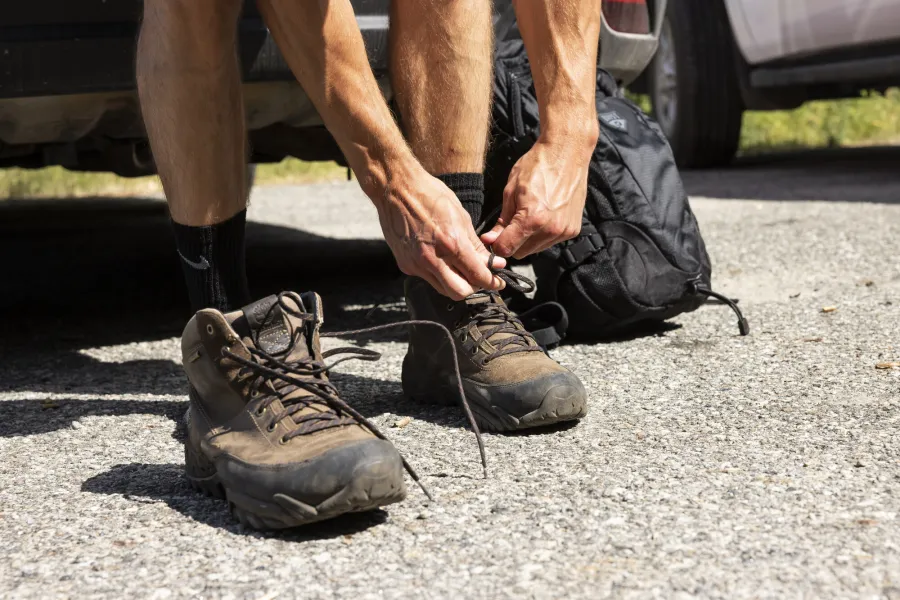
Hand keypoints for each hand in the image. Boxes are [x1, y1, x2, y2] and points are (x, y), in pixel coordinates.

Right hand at [375, 167, 505, 299]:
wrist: (395, 188)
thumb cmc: (429, 195)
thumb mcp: (461, 216)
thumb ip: (476, 246)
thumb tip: (493, 263)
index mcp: (451, 243)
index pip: (477, 276)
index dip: (492, 282)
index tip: (497, 282)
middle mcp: (433, 258)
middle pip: (460, 293)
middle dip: (473, 288)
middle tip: (478, 278)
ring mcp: (417, 264)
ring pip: (443, 289)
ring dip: (455, 284)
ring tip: (460, 268)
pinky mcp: (405, 265)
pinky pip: (427, 278)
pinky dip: (438, 274)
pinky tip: (439, 258)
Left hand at [481, 138, 592, 258]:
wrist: (566, 152)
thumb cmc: (537, 165)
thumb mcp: (510, 190)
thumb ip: (501, 220)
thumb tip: (490, 240)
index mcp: (532, 219)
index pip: (506, 249)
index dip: (497, 244)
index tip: (495, 237)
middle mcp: (551, 229)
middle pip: (521, 253)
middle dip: (513, 241)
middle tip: (513, 221)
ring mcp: (564, 231)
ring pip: (535, 249)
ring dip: (528, 239)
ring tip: (531, 214)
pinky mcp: (573, 229)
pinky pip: (550, 241)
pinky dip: (544, 233)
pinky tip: (544, 215)